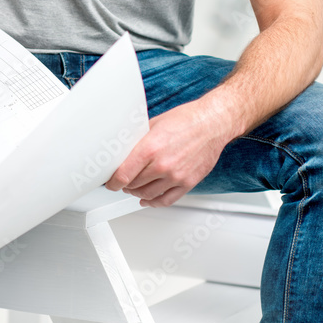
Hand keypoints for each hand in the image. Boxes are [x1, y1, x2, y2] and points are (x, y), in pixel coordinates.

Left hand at [104, 93, 237, 206]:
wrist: (213, 124)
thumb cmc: (187, 120)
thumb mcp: (155, 123)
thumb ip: (139, 139)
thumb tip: (124, 149)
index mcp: (150, 148)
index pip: (124, 174)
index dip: (112, 182)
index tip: (110, 183)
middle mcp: (163, 165)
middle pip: (134, 185)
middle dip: (124, 185)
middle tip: (121, 182)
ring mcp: (176, 176)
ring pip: (148, 195)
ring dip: (137, 194)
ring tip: (133, 189)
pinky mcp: (188, 183)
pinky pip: (167, 200)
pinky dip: (154, 202)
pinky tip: (148, 200)